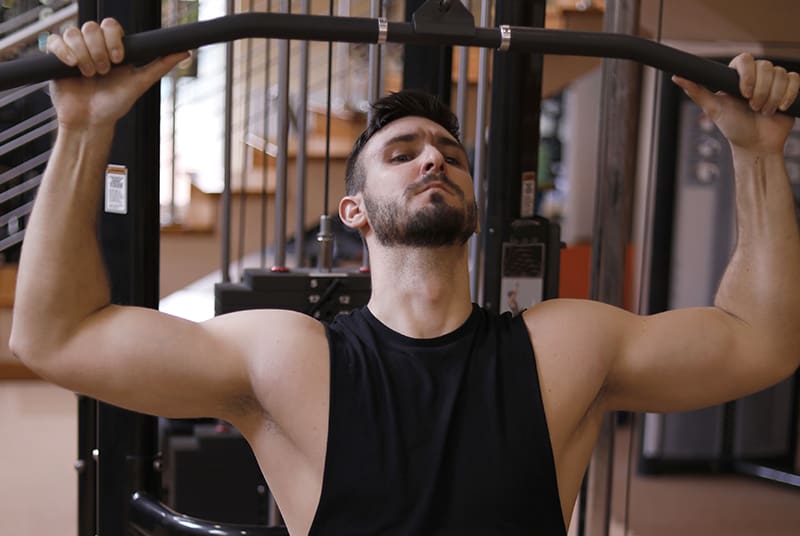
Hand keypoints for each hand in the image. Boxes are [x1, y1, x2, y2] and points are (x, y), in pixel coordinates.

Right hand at [46, 18, 188, 129]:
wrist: (91, 122)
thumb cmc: (115, 104)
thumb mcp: (140, 83)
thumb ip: (160, 65)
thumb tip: (184, 52)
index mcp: (112, 47)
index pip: (110, 25)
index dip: (113, 39)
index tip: (118, 59)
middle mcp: (93, 46)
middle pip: (91, 28)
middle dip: (99, 51)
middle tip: (104, 72)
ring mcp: (74, 50)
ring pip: (73, 33)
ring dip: (83, 55)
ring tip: (90, 75)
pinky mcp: (56, 58)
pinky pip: (54, 41)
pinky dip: (64, 52)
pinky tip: (72, 67)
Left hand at [672, 53, 799, 154]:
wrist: (756, 144)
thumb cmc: (733, 127)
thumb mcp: (713, 109)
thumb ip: (696, 92)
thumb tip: (676, 77)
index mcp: (737, 76)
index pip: (745, 59)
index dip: (748, 74)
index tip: (745, 93)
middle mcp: (756, 75)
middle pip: (766, 67)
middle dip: (761, 92)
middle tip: (753, 108)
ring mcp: (774, 81)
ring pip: (781, 75)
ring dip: (773, 97)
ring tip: (764, 112)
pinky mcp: (790, 88)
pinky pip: (795, 80)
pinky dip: (788, 95)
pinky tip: (780, 108)